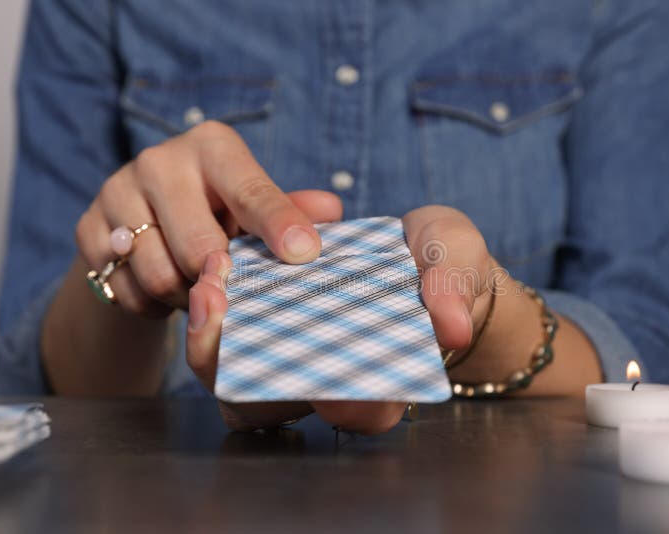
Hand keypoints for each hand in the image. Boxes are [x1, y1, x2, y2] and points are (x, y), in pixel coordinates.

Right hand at [75, 120, 332, 315]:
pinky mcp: (86, 227)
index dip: (278, 225)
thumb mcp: (255, 206)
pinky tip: (163, 289)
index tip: (303, 255)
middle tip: (230, 287)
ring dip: (186, 296)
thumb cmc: (219, 210)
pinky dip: (151, 303)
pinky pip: (125, 289)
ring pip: (160, 275)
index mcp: (212, 147)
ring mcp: (116, 191)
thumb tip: (331, 211)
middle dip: (220, 279)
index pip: (250, 191)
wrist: (142, 222)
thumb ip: (290, 210)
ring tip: (197, 287)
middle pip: (199, 246)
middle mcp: (160, 161)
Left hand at [187, 205, 495, 434]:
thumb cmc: (442, 265)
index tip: (316, 367)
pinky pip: (229, 334)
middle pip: (270, 407)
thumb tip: (451, 328)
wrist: (418, 251)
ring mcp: (292, 355)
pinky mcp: (269, 323)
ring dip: (211, 338)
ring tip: (211, 277)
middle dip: (232, 366)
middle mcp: (328, 379)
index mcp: (383, 381)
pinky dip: (217, 307)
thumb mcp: (457, 259)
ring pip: (235, 379)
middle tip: (219, 299)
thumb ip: (454, 288)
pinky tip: (220, 260)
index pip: (358, 413)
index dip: (335, 403)